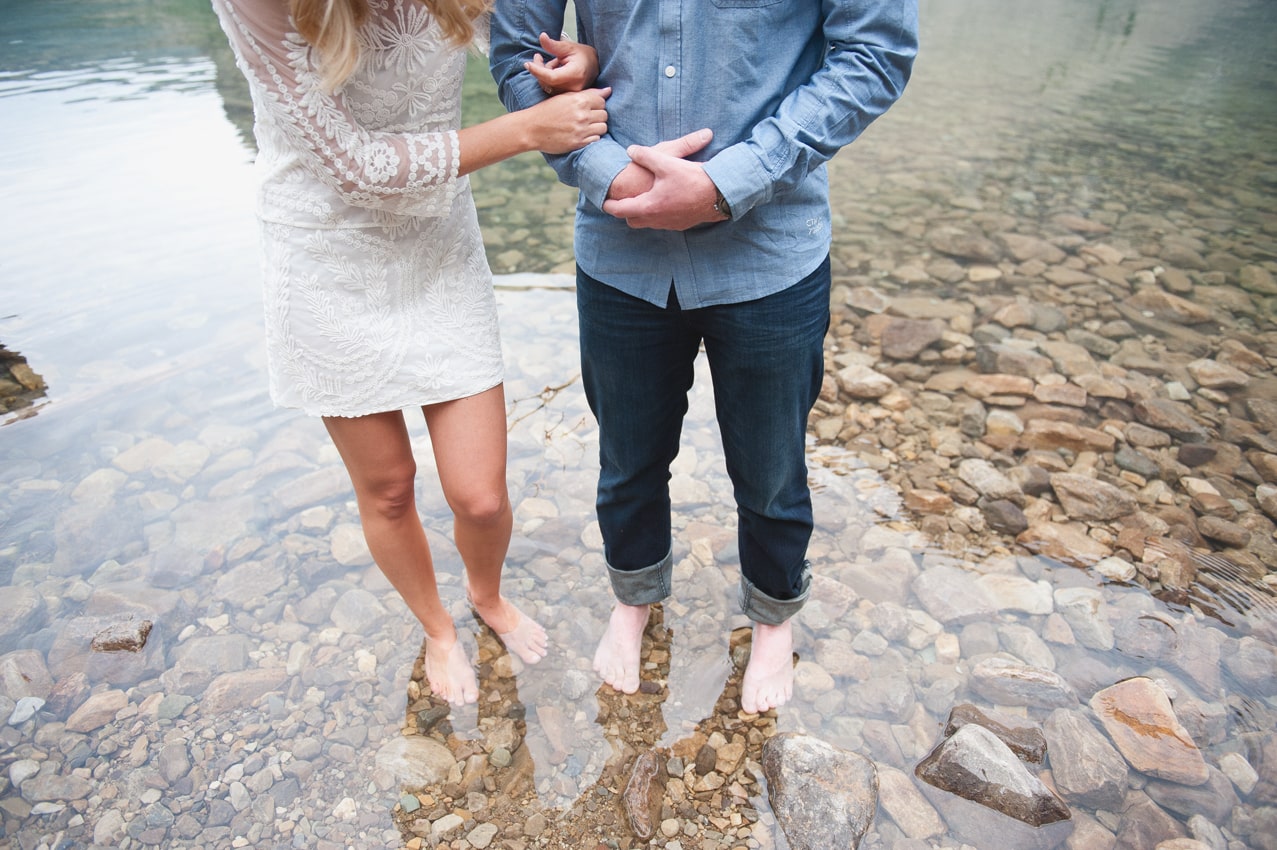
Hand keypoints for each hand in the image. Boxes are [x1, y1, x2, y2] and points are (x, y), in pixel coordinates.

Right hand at [524, 86, 610, 153]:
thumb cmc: (547, 111)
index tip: (590, 107)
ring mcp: (581, 130)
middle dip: (598, 115)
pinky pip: (596, 139)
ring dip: (597, 127)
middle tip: (587, 117)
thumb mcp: (565, 97)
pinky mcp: (579, 142)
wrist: (531, 128)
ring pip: (603, 127)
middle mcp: (582, 115)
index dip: (597, 103)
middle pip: (604, 114)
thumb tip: (608, 91)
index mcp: (579, 100)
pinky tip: (583, 134)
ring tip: (586, 126)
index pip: (602, 100)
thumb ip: (588, 94)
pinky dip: (592, 137)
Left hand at [526, 32, 599, 94]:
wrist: (594, 66)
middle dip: (539, 69)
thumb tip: (542, 37)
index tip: (527, 64)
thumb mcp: (568, 47)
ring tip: (553, 62)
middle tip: (537, 56)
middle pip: (547, 82)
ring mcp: (571, 95)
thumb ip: (553, 45)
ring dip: (544, 73)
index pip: (551, 77)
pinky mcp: (567, 97)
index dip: (537, 71)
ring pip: (547, 86)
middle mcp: (574, 88)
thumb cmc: (583, 55)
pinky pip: (551, 89)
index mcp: (575, 74)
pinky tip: (554, 70)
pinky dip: (548, 79)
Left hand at [603, 131, 726, 230]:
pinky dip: (659, 214)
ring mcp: (670, 224)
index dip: (609, 205)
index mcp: (648, 206)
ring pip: (649, 222)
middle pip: (633, 220)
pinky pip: (664, 222)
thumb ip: (645, 155)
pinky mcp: (682, 224)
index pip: (620, 210)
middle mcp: (657, 219)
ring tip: (644, 198)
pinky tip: (665, 201)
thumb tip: (631, 150)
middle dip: (626, 212)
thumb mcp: (666, 161)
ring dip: (644, 212)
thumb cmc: (692, 179)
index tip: (603, 202)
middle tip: (622, 202)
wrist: (720, 195)